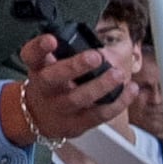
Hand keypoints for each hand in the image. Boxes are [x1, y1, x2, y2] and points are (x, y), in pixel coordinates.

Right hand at [14, 25, 146, 145]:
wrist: (40, 116)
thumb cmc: (53, 83)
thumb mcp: (51, 64)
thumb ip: (72, 52)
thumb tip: (107, 51)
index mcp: (38, 67)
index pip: (32, 55)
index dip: (40, 47)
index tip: (52, 39)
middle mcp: (45, 87)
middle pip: (53, 78)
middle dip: (75, 66)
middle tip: (95, 56)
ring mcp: (59, 107)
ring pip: (78, 98)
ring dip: (100, 86)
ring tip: (117, 74)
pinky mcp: (75, 124)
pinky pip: (99, 115)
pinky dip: (118, 102)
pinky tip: (130, 89)